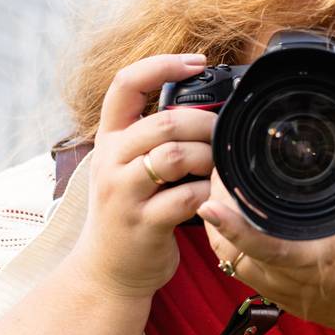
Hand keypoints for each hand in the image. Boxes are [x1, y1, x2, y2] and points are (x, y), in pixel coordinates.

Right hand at [65, 53, 216, 301]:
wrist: (108, 272)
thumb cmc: (130, 213)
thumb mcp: (129, 168)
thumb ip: (154, 138)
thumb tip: (205, 107)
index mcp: (109, 140)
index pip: (125, 84)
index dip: (162, 65)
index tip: (198, 62)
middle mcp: (111, 161)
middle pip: (163, 121)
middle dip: (205, 123)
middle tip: (226, 133)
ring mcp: (124, 194)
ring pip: (174, 155)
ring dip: (209, 157)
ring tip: (222, 165)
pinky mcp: (143, 225)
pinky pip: (185, 198)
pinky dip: (209, 194)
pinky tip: (217, 196)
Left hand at [196, 126, 334, 332]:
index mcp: (322, 258)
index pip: (269, 247)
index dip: (236, 227)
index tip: (209, 205)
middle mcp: (296, 279)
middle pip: (236, 248)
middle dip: (219, 208)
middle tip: (218, 166)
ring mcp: (282, 291)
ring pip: (230, 260)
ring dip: (217, 225)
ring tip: (218, 186)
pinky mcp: (274, 296)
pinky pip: (237, 268)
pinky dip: (227, 240)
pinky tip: (225, 215)